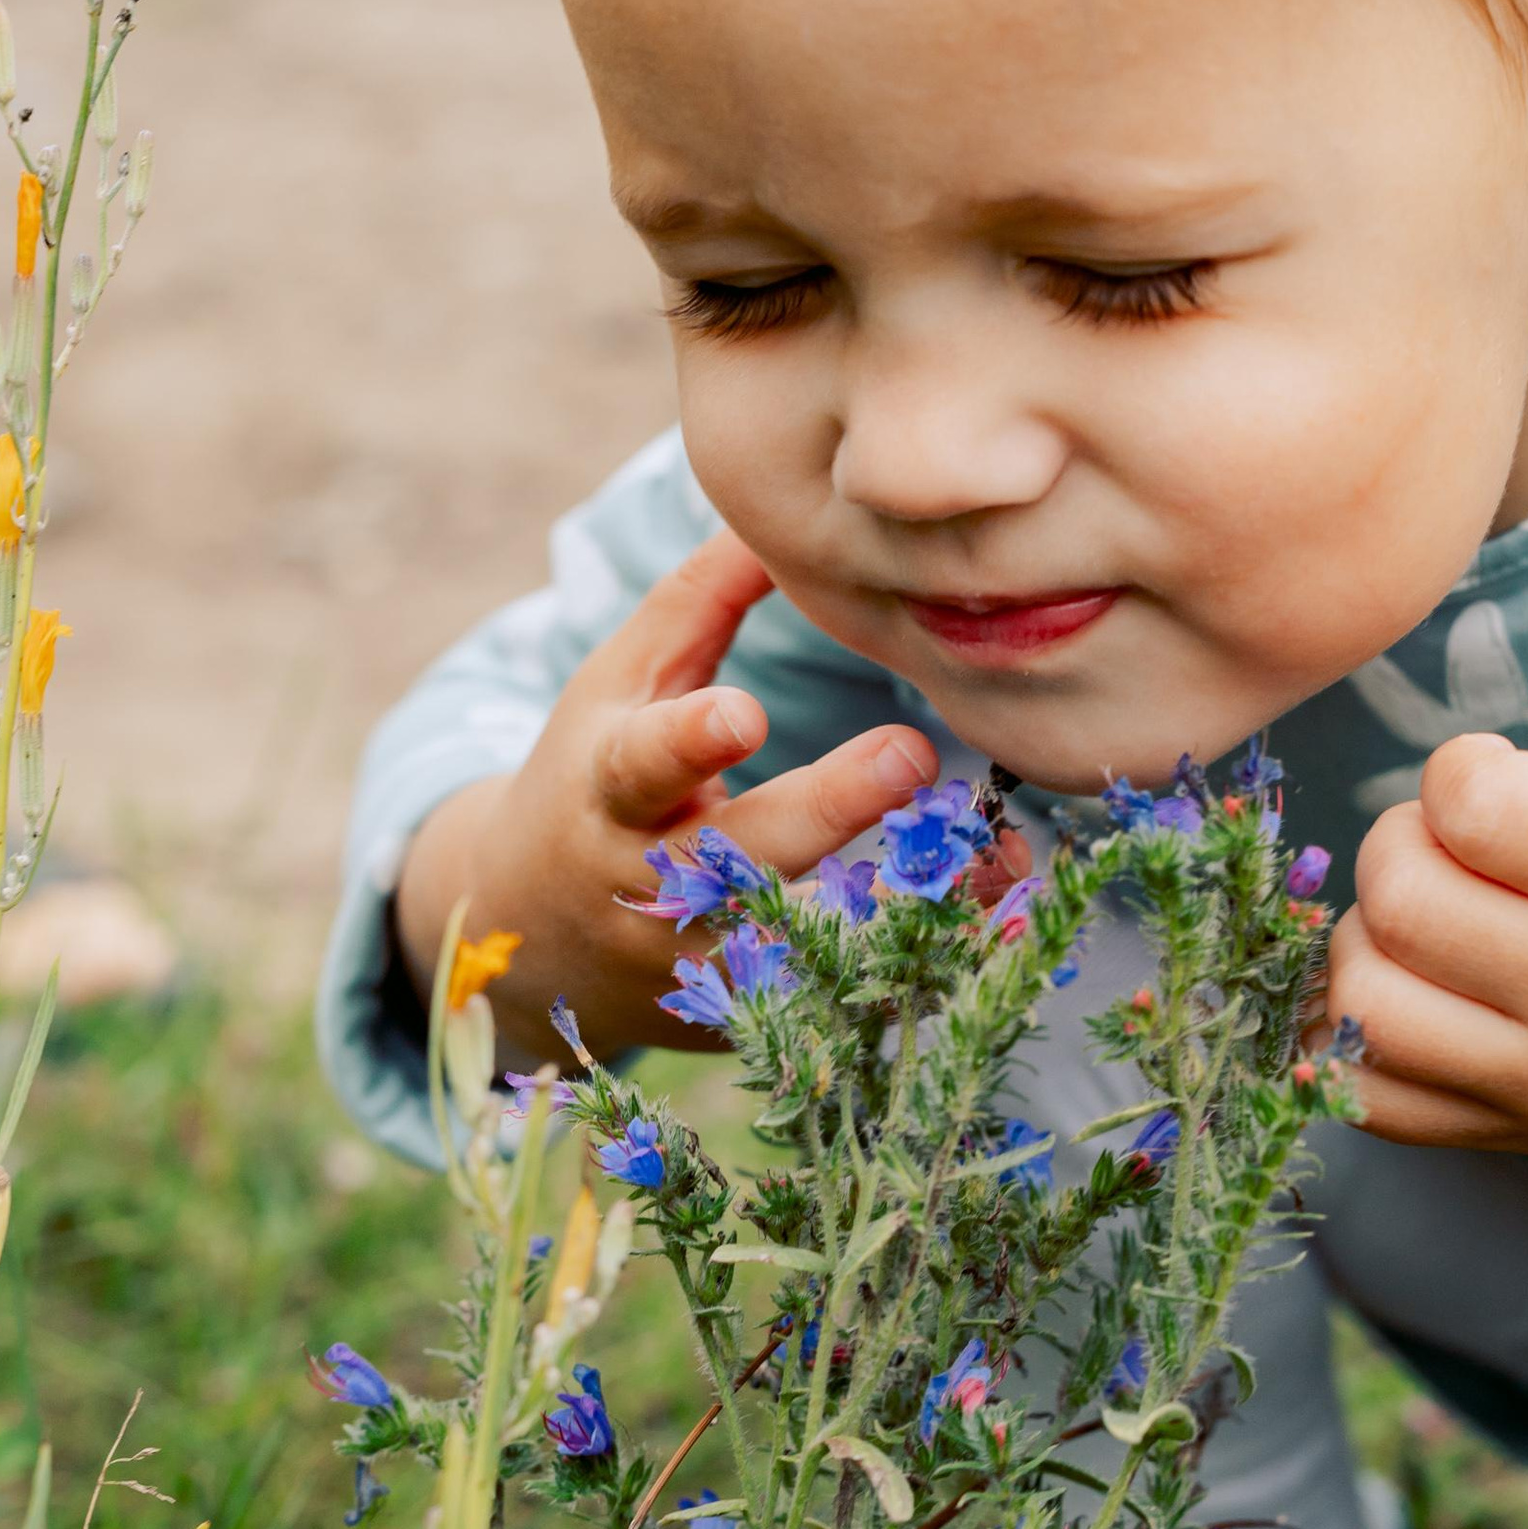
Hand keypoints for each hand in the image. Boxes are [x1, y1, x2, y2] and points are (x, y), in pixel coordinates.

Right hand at [395, 529, 937, 1068]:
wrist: (533, 937)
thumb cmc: (593, 777)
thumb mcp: (616, 689)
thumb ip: (692, 605)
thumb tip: (770, 513)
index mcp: (611, 792)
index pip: (643, 764)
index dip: (690, 741)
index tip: (744, 713)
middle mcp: (654, 887)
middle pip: (742, 855)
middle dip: (826, 809)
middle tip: (911, 753)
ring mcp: (701, 962)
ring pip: (803, 942)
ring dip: (897, 905)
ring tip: (990, 859)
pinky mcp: (750, 1014)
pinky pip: (840, 995)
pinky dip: (916, 966)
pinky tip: (994, 924)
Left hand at [1326, 732, 1527, 1270]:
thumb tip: (1442, 807)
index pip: (1477, 808)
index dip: (1459, 769)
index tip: (1492, 779)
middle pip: (1403, 903)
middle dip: (1397, 844)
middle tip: (1447, 847)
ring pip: (1368, 1011)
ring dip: (1366, 942)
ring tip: (1424, 925)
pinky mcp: (1527, 1138)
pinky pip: (1374, 1103)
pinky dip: (1354, 1040)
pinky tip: (1408, 990)